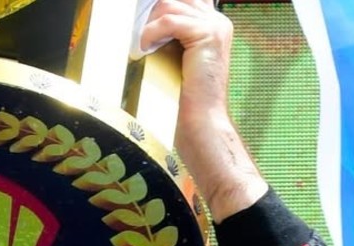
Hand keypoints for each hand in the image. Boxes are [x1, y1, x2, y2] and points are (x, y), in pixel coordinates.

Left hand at [140, 0, 267, 222]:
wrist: (202, 124)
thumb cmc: (184, 98)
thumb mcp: (172, 58)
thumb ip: (164, 34)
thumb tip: (138, 20)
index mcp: (212, 24)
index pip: (181, 0)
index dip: (158, 7)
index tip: (140, 23)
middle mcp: (217, 20)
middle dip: (149, 11)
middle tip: (135, 33)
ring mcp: (215, 27)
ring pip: (169, 5)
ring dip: (147, 25)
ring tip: (139, 46)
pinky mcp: (208, 36)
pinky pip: (169, 22)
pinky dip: (151, 34)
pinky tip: (144, 50)